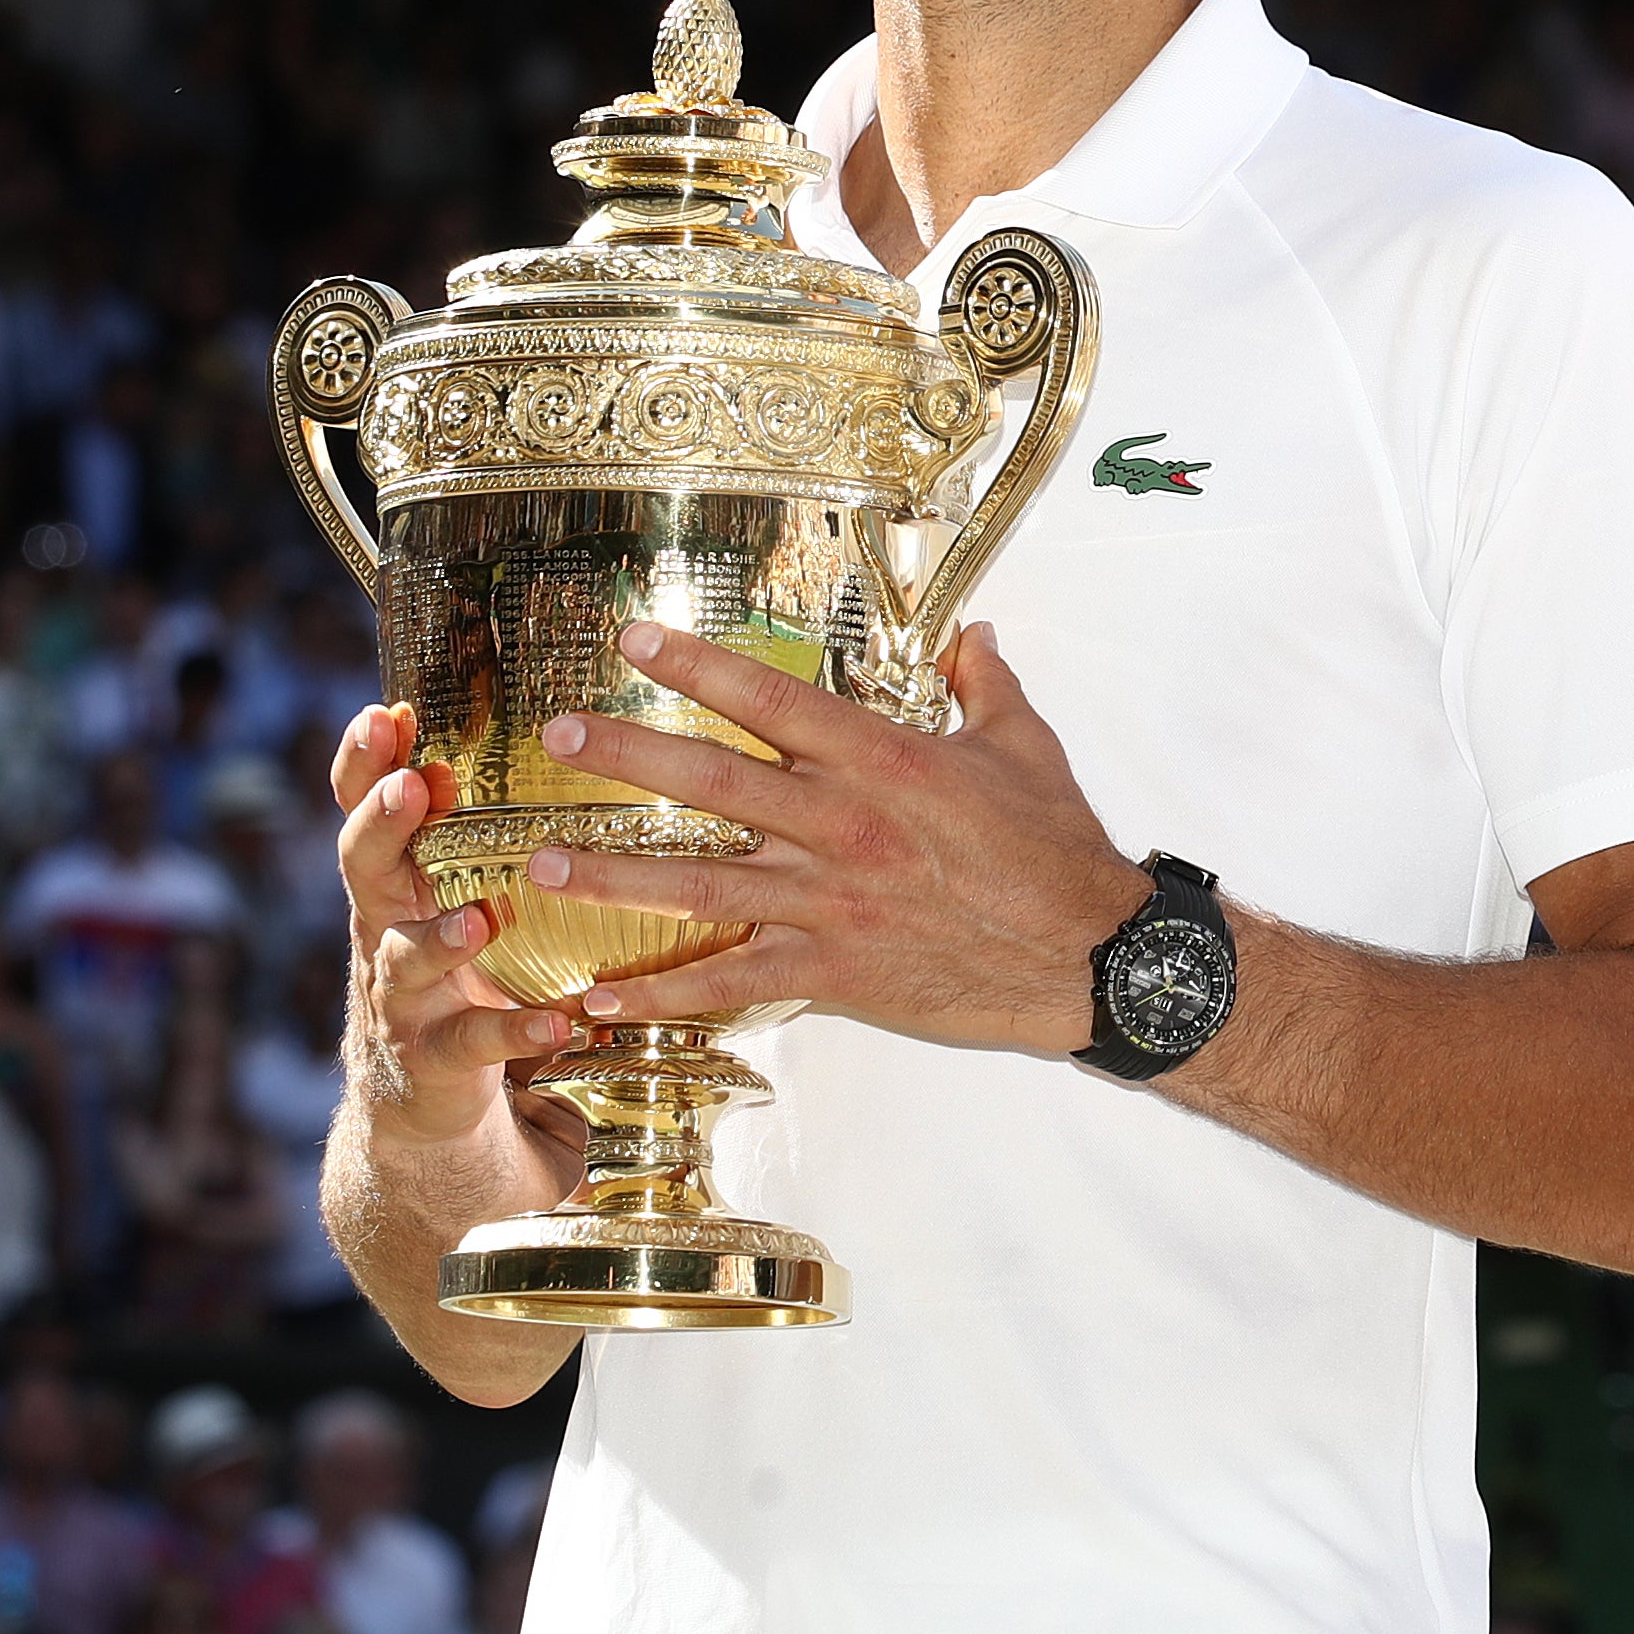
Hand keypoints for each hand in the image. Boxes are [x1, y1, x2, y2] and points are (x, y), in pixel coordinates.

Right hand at [327, 705, 584, 1226]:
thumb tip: (555, 728)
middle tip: (408, 788)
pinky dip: (515, 1032)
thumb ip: (477, 831)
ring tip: (478, 920)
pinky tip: (560, 1024)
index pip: (364, 809)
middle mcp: (384, 931)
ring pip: (404, 960)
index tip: (383, 714)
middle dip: (381, 826)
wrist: (417, 1102)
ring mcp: (402, 998)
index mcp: (395, 879)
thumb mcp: (450, 892)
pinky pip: (474, 1042)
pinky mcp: (436, 1060)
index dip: (363, 764)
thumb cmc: (450, 969)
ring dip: (438, 938)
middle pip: (364, 869)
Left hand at [515, 621, 1148, 1057]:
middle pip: (713, 783)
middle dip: (627, 754)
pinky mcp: (834, 971)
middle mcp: (843, 825)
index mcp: (882, 760)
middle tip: (559, 732)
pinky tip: (603, 999)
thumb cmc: (1060, 849)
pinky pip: (733, 983)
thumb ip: (985, 685)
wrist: (1090, 952)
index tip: (635, 638)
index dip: (697, 666)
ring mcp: (832, 903)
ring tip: (543, 865)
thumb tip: (973, 634)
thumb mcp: (1025, 747)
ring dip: (614, 878)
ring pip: (701, 886)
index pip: (771, 699)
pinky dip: (664, 994)